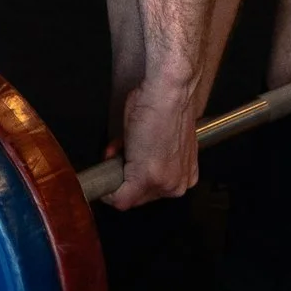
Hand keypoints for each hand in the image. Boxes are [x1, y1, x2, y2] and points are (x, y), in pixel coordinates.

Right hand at [112, 72, 202, 205]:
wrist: (168, 93)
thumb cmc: (165, 104)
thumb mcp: (160, 138)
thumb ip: (150, 156)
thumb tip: (134, 157)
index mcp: (186, 174)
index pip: (152, 190)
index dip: (134, 173)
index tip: (126, 161)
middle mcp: (178, 184)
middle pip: (141, 196)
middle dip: (124, 176)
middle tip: (119, 153)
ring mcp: (163, 184)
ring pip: (129, 196)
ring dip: (116, 175)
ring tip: (117, 150)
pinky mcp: (144, 180)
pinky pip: (119, 198)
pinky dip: (107, 190)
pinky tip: (104, 173)